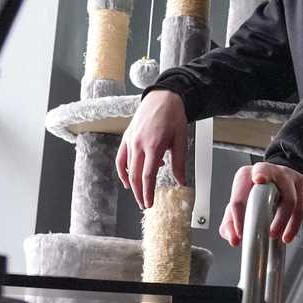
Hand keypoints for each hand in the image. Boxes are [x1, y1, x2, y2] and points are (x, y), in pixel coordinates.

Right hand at [117, 89, 189, 210]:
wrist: (163, 97)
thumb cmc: (173, 117)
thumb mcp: (181, 140)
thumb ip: (179, 163)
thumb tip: (182, 182)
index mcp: (154, 146)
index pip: (148, 176)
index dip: (147, 192)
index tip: (149, 203)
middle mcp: (139, 144)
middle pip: (135, 175)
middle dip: (139, 193)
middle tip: (144, 204)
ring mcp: (130, 140)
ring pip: (127, 168)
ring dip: (131, 184)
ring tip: (138, 194)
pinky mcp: (126, 137)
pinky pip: (121, 158)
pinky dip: (123, 171)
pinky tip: (127, 179)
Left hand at [218, 161, 302, 245]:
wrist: (277, 181)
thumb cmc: (254, 195)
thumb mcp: (238, 208)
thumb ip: (229, 225)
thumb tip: (234, 239)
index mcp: (245, 176)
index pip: (239, 197)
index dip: (239, 218)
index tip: (241, 235)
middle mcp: (265, 170)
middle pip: (265, 185)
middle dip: (262, 202)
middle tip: (261, 226)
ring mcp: (285, 175)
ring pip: (288, 198)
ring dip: (282, 220)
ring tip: (275, 235)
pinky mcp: (300, 183)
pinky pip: (301, 206)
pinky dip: (295, 224)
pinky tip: (287, 235)